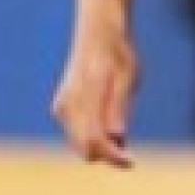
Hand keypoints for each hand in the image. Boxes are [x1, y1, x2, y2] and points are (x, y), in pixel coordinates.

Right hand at [52, 15, 139, 167]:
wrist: (98, 32)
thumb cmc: (118, 53)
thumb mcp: (127, 78)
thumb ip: (119, 107)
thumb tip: (117, 137)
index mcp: (85, 96)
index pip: (94, 139)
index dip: (113, 156)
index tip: (131, 162)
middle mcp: (68, 104)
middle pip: (84, 147)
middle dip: (107, 155)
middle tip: (129, 153)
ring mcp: (62, 106)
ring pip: (79, 143)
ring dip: (100, 147)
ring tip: (123, 138)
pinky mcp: (63, 106)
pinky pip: (77, 133)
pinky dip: (92, 138)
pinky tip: (111, 130)